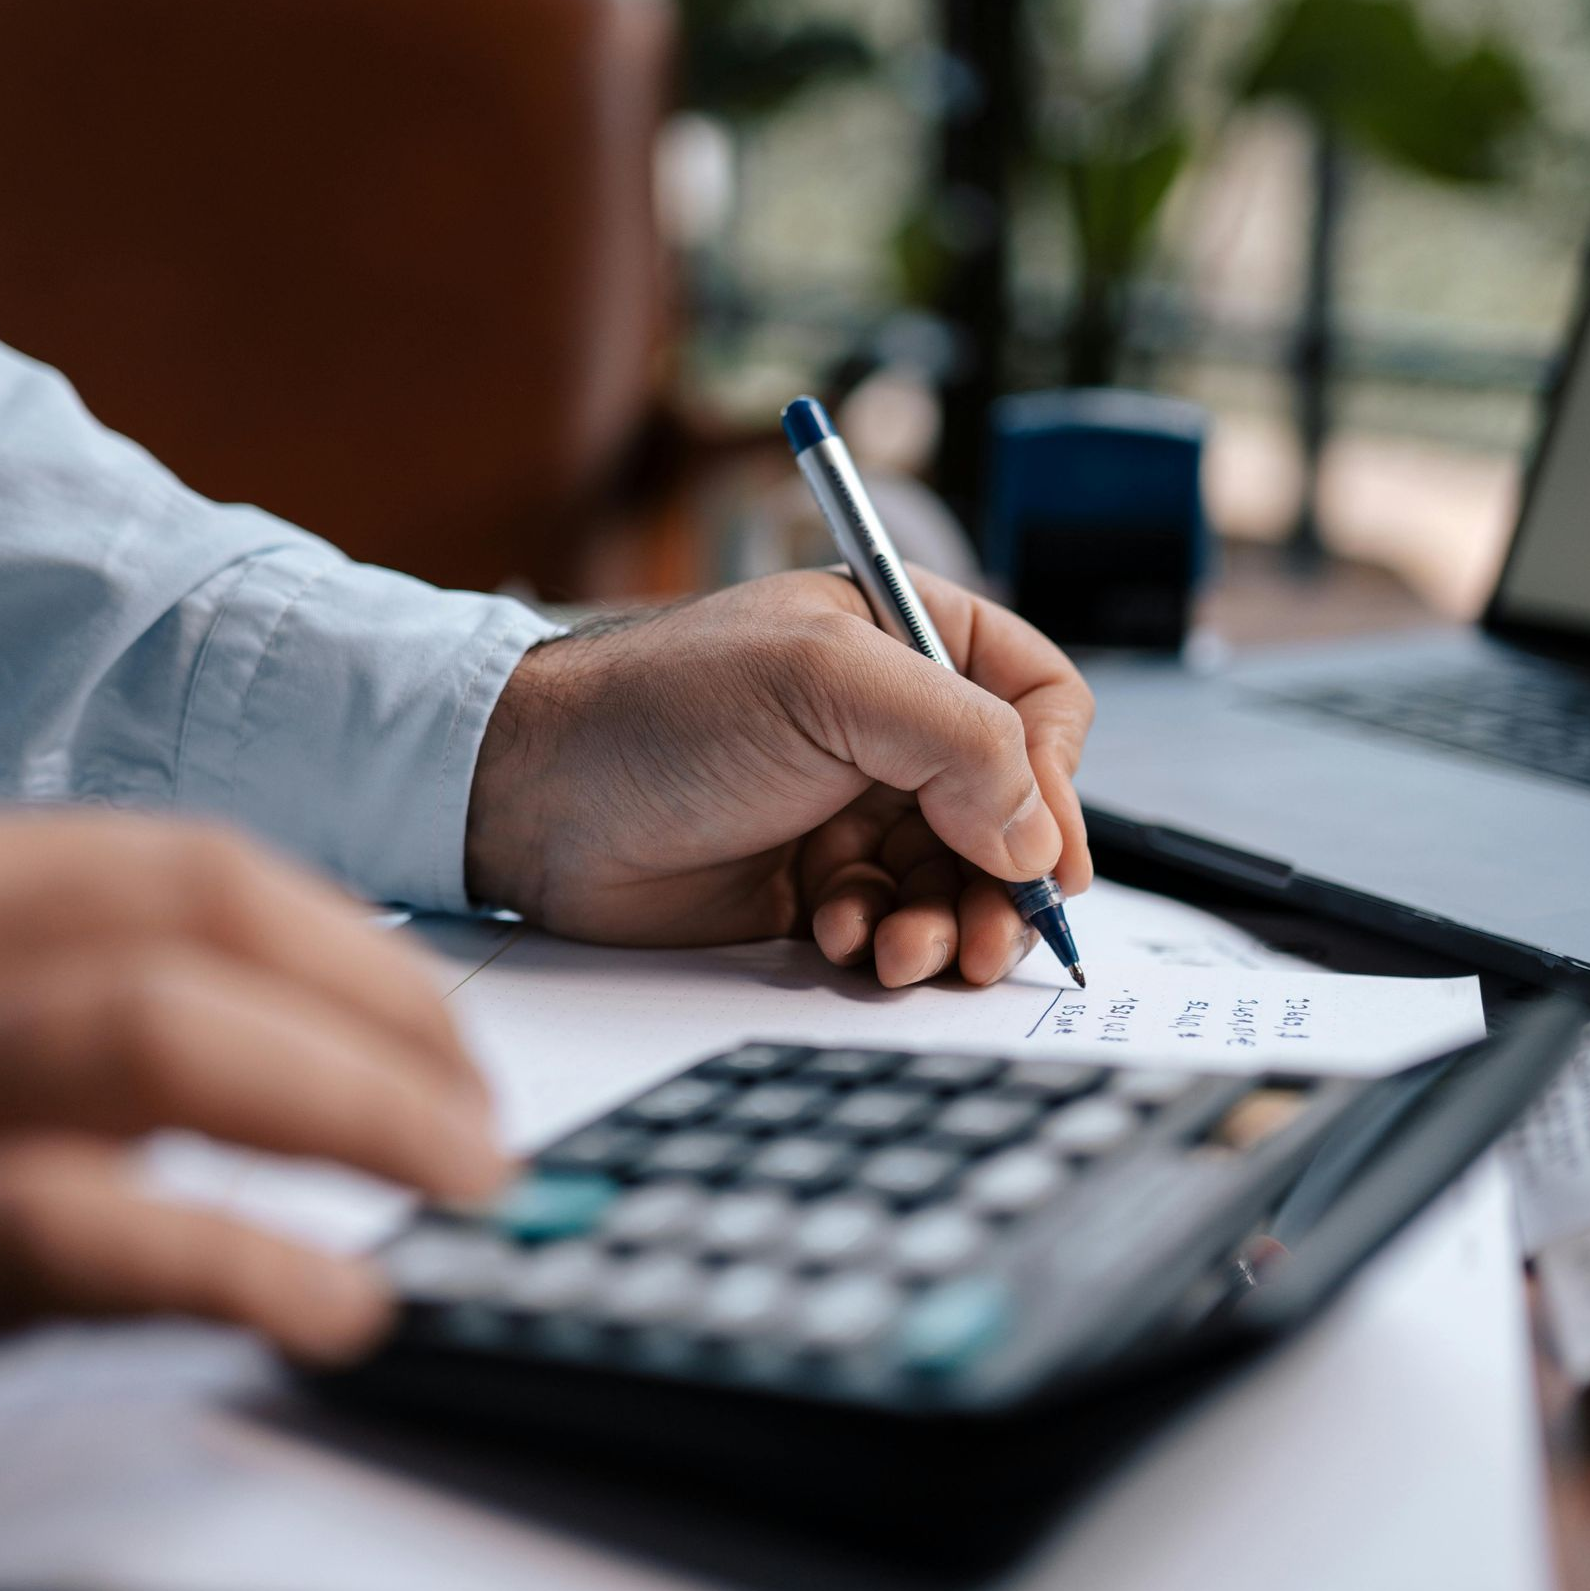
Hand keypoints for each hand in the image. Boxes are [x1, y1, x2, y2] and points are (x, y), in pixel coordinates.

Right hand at [0, 809, 504, 1449]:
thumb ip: (54, 1030)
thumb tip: (305, 1052)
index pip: (174, 865)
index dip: (348, 946)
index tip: (445, 1037)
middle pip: (190, 920)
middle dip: (380, 1016)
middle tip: (480, 1128)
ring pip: (154, 1030)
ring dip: (351, 1105)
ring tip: (458, 1188)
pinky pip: (68, 1228)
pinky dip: (236, 1259)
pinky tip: (333, 1305)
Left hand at [467, 568, 1092, 989]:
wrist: (532, 795)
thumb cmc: (661, 707)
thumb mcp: (825, 684)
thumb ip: (957, 741)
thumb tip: (1035, 838)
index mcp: (907, 640)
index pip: (1038, 703)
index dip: (1056, 781)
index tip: (1045, 856)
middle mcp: (890, 723)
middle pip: (1011, 812)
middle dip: (1003, 883)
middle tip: (985, 940)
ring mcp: (852, 806)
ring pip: (956, 882)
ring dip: (944, 924)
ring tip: (900, 950)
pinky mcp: (811, 882)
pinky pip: (890, 923)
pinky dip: (879, 942)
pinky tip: (833, 936)